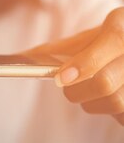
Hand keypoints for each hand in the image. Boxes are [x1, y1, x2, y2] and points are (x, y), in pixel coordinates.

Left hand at [29, 8, 123, 125]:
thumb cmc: (108, 45)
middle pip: (106, 82)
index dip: (84, 62)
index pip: (112, 40)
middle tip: (68, 88)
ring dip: (93, 103)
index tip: (60, 78)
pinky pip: (121, 116)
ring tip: (91, 92)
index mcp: (123, 27)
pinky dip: (109, 111)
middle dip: (78, 91)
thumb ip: (65, 48)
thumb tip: (27, 57)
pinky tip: (108, 98)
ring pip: (114, 102)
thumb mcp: (92, 37)